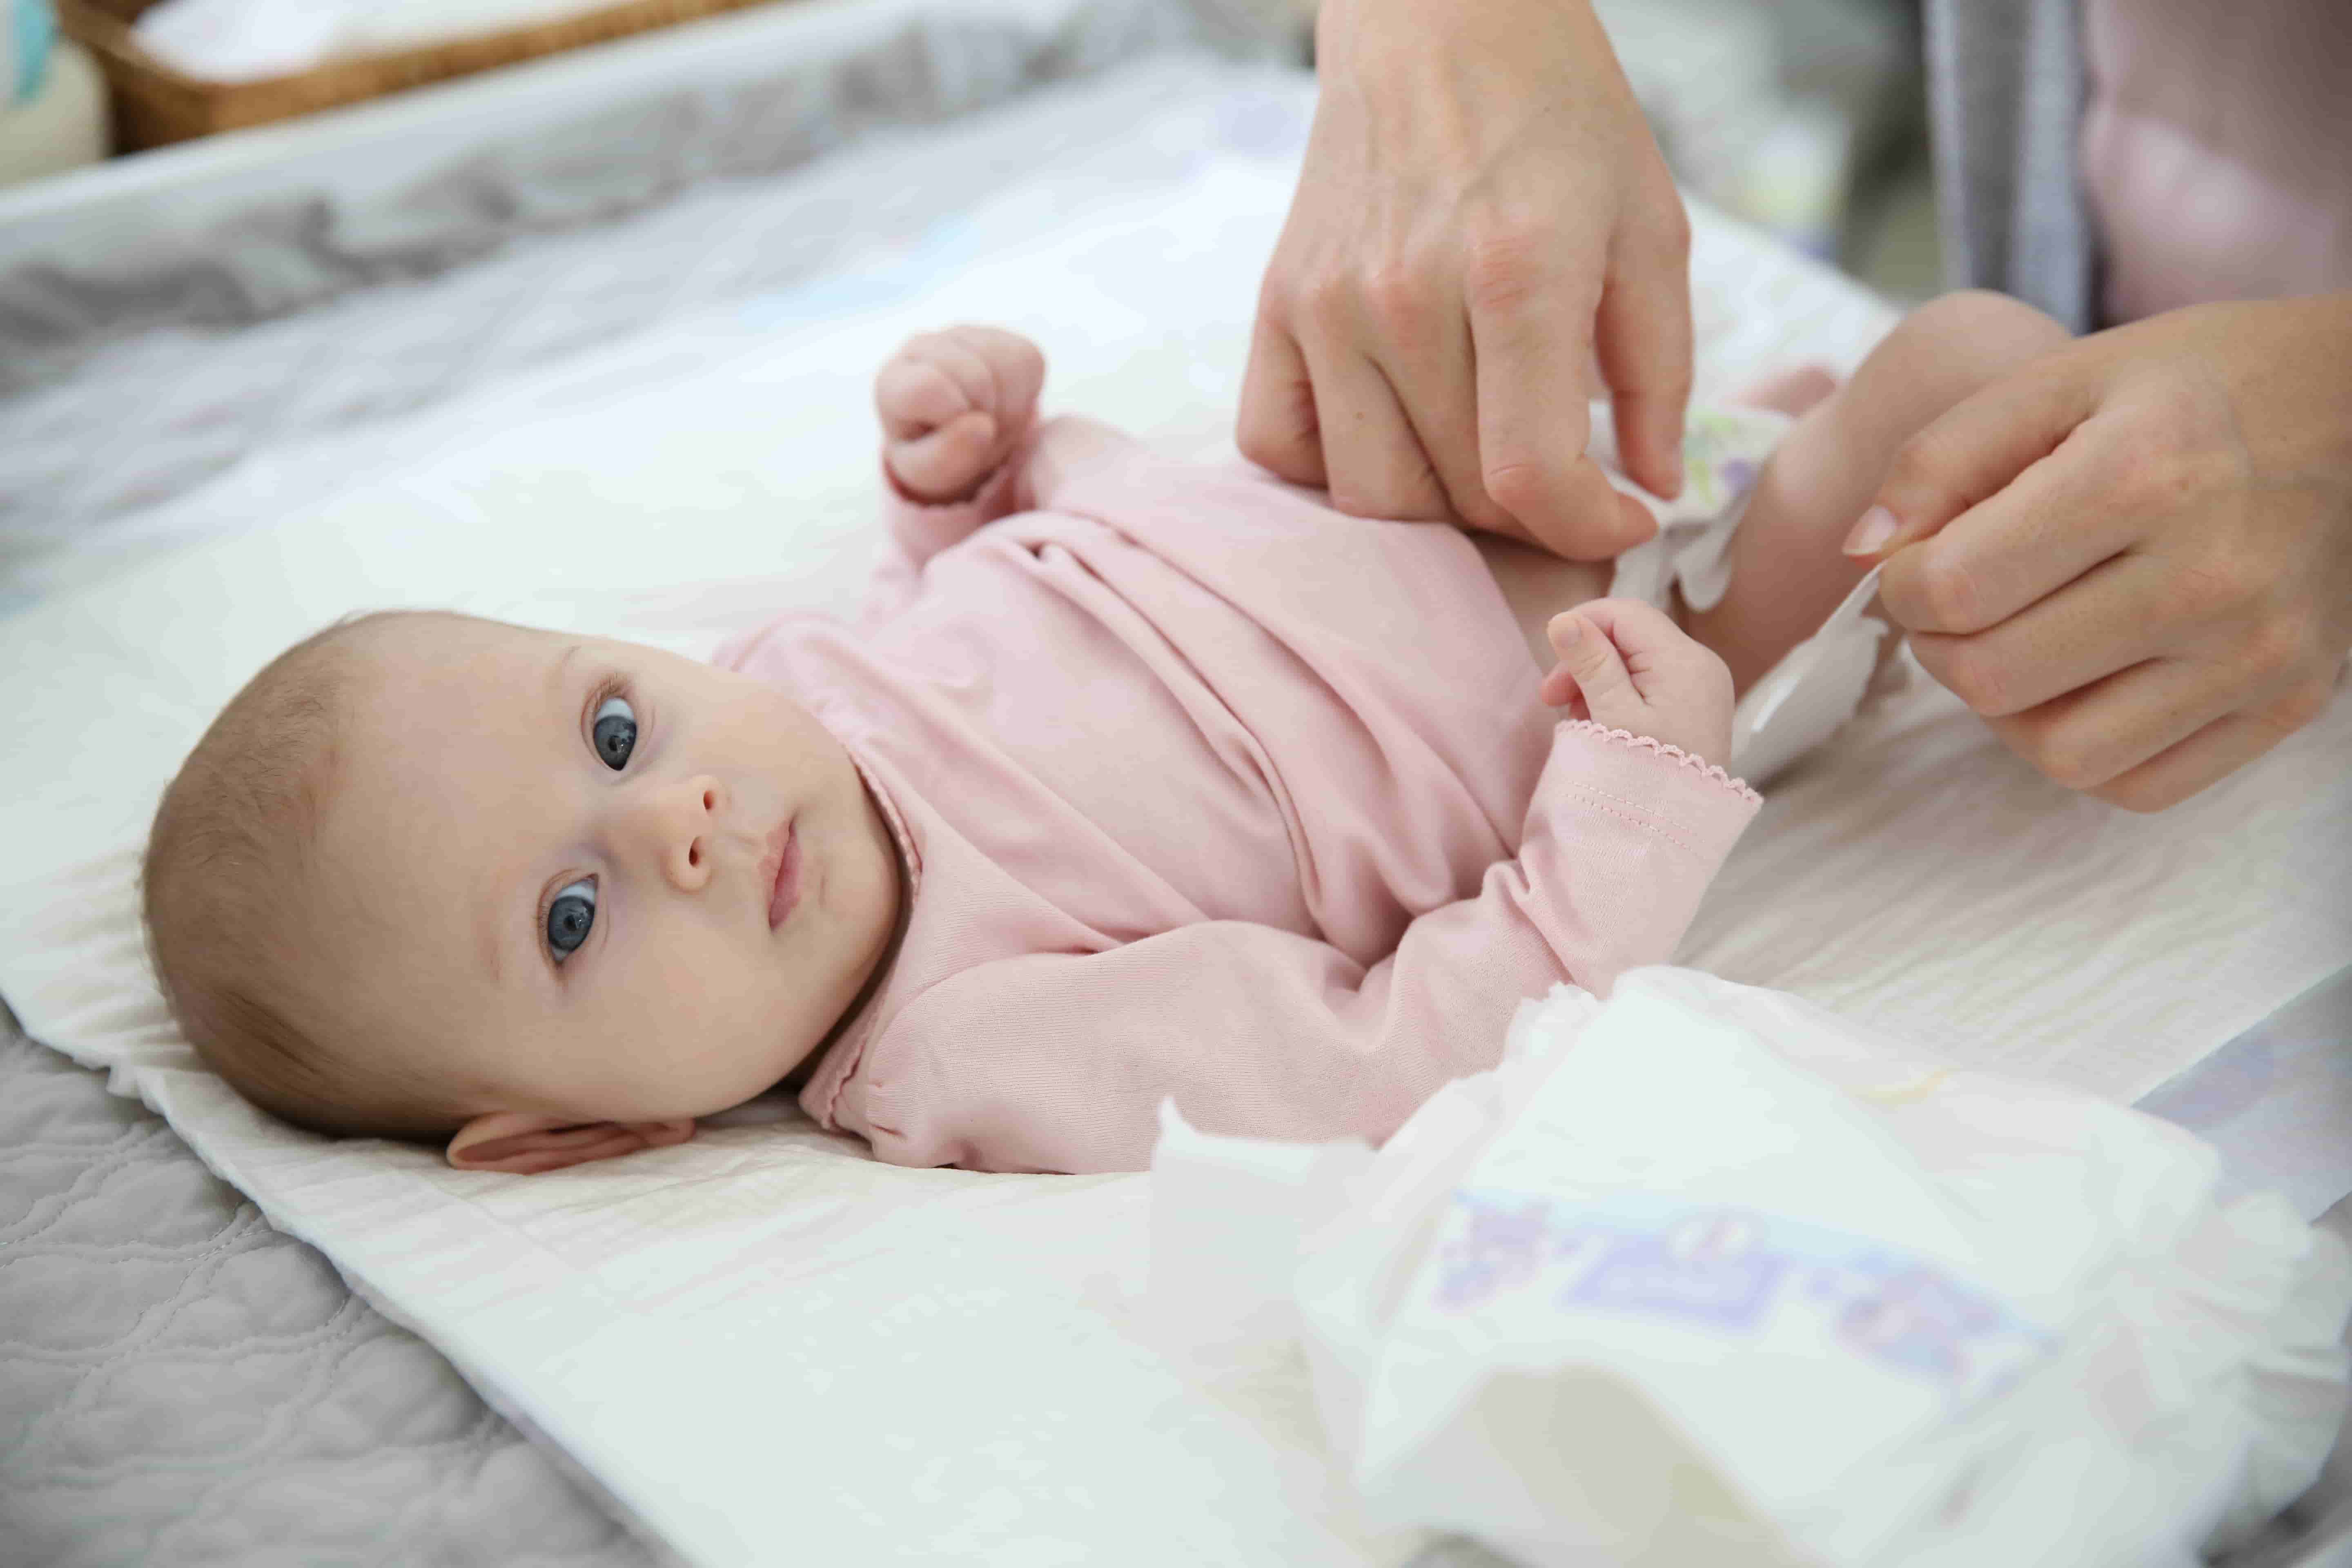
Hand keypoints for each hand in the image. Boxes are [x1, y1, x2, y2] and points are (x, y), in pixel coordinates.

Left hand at [876, 326, 1046, 503]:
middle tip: (976, 432)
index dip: (953, 415)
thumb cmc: (934, 451)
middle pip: (975, 375)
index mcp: (894, 382)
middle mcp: (923, 346)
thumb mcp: (927, 472)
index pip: (927, 386)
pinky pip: (1028, 360)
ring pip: (1005, 363)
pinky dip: (1025, 393)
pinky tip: (1005, 404)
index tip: (953, 432)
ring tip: (989, 420)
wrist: (960, 434)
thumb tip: (981, 426)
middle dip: (984, 414)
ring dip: (1007, 407)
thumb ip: (943, 459)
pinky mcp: (1002, 337)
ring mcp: (964, 335)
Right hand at [1237, 0, 1689, 559]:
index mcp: (1516, 270)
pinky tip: (1395, 434)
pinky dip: (1334, 471)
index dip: (1588, 529)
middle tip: (1567, 486)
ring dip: (1440, 513)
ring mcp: (1327, 304)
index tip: (1623, 517)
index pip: (1530, 473)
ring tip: (1485, 470)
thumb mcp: (1649, 228)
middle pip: (1460, 493)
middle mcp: (1405, 295)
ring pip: (1371, 494)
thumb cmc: (1557, 119)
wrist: (1438, 19)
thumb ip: (1659, 370)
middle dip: (1532, 520)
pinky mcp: (1277, 304)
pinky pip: (1280, 445)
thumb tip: (1652, 489)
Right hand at [1541, 599, 1733, 764]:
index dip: (1583, 623)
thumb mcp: (1613, 716)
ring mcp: (1702, 686)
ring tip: (1578, 720)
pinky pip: (1650, 683)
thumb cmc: (1647, 777)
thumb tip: (1563, 619)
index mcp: (1685, 661)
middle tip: (1552, 697)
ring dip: (1599, 680)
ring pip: (1637, 660)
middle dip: (1587, 659)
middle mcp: (1701, 665)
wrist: (1678, 831)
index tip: (1551, 655)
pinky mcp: (1695, 706)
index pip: (1626, 614)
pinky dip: (1619, 695)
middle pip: (1631, 636)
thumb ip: (1591, 663)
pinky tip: (1601, 725)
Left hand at [1850, 294, 2351, 810]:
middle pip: (1989, 679)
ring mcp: (2260, 654)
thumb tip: (1861, 554)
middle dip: (1942, 643)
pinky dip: (2084, 747)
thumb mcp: (2058, 381)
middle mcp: (2210, 576)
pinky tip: (2089, 677)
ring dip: (2008, 708)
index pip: (1950, 589)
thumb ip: (1939, 458)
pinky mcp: (2288, 704)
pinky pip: (2135, 785)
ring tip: (2027, 636)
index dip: (1901, 583)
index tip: (1921, 557)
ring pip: (2057, 754)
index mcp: (2143, 476)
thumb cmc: (2195, 391)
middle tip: (1962, 599)